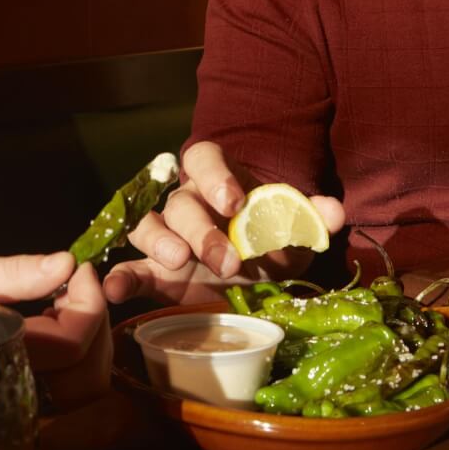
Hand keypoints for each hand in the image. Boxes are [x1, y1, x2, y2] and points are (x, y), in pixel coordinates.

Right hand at [0, 252, 109, 410]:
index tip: (77, 268)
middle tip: (76, 284)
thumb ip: (7, 272)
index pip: (73, 344)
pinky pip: (66, 395)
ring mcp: (14, 409)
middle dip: (97, 324)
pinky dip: (77, 359)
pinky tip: (54, 325)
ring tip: (66, 304)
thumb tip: (64, 263)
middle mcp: (9, 395)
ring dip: (91, 343)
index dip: (89, 302)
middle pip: (92, 377)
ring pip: (85, 392)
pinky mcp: (12, 409)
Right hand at [101, 140, 343, 303]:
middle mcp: (187, 201)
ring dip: (159, 241)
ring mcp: (167, 236)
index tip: (236, 202)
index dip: (216, 176)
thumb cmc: (271, 240)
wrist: (256, 273)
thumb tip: (334, 213)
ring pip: (147, 225)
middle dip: (202, 230)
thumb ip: (312, 216)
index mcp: (218, 179)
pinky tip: (114, 290)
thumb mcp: (295, 229)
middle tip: (227, 260)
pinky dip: (119, 278)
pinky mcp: (154, 272)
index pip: (203, 158)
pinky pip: (130, 268)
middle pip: (181, 202)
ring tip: (179, 262)